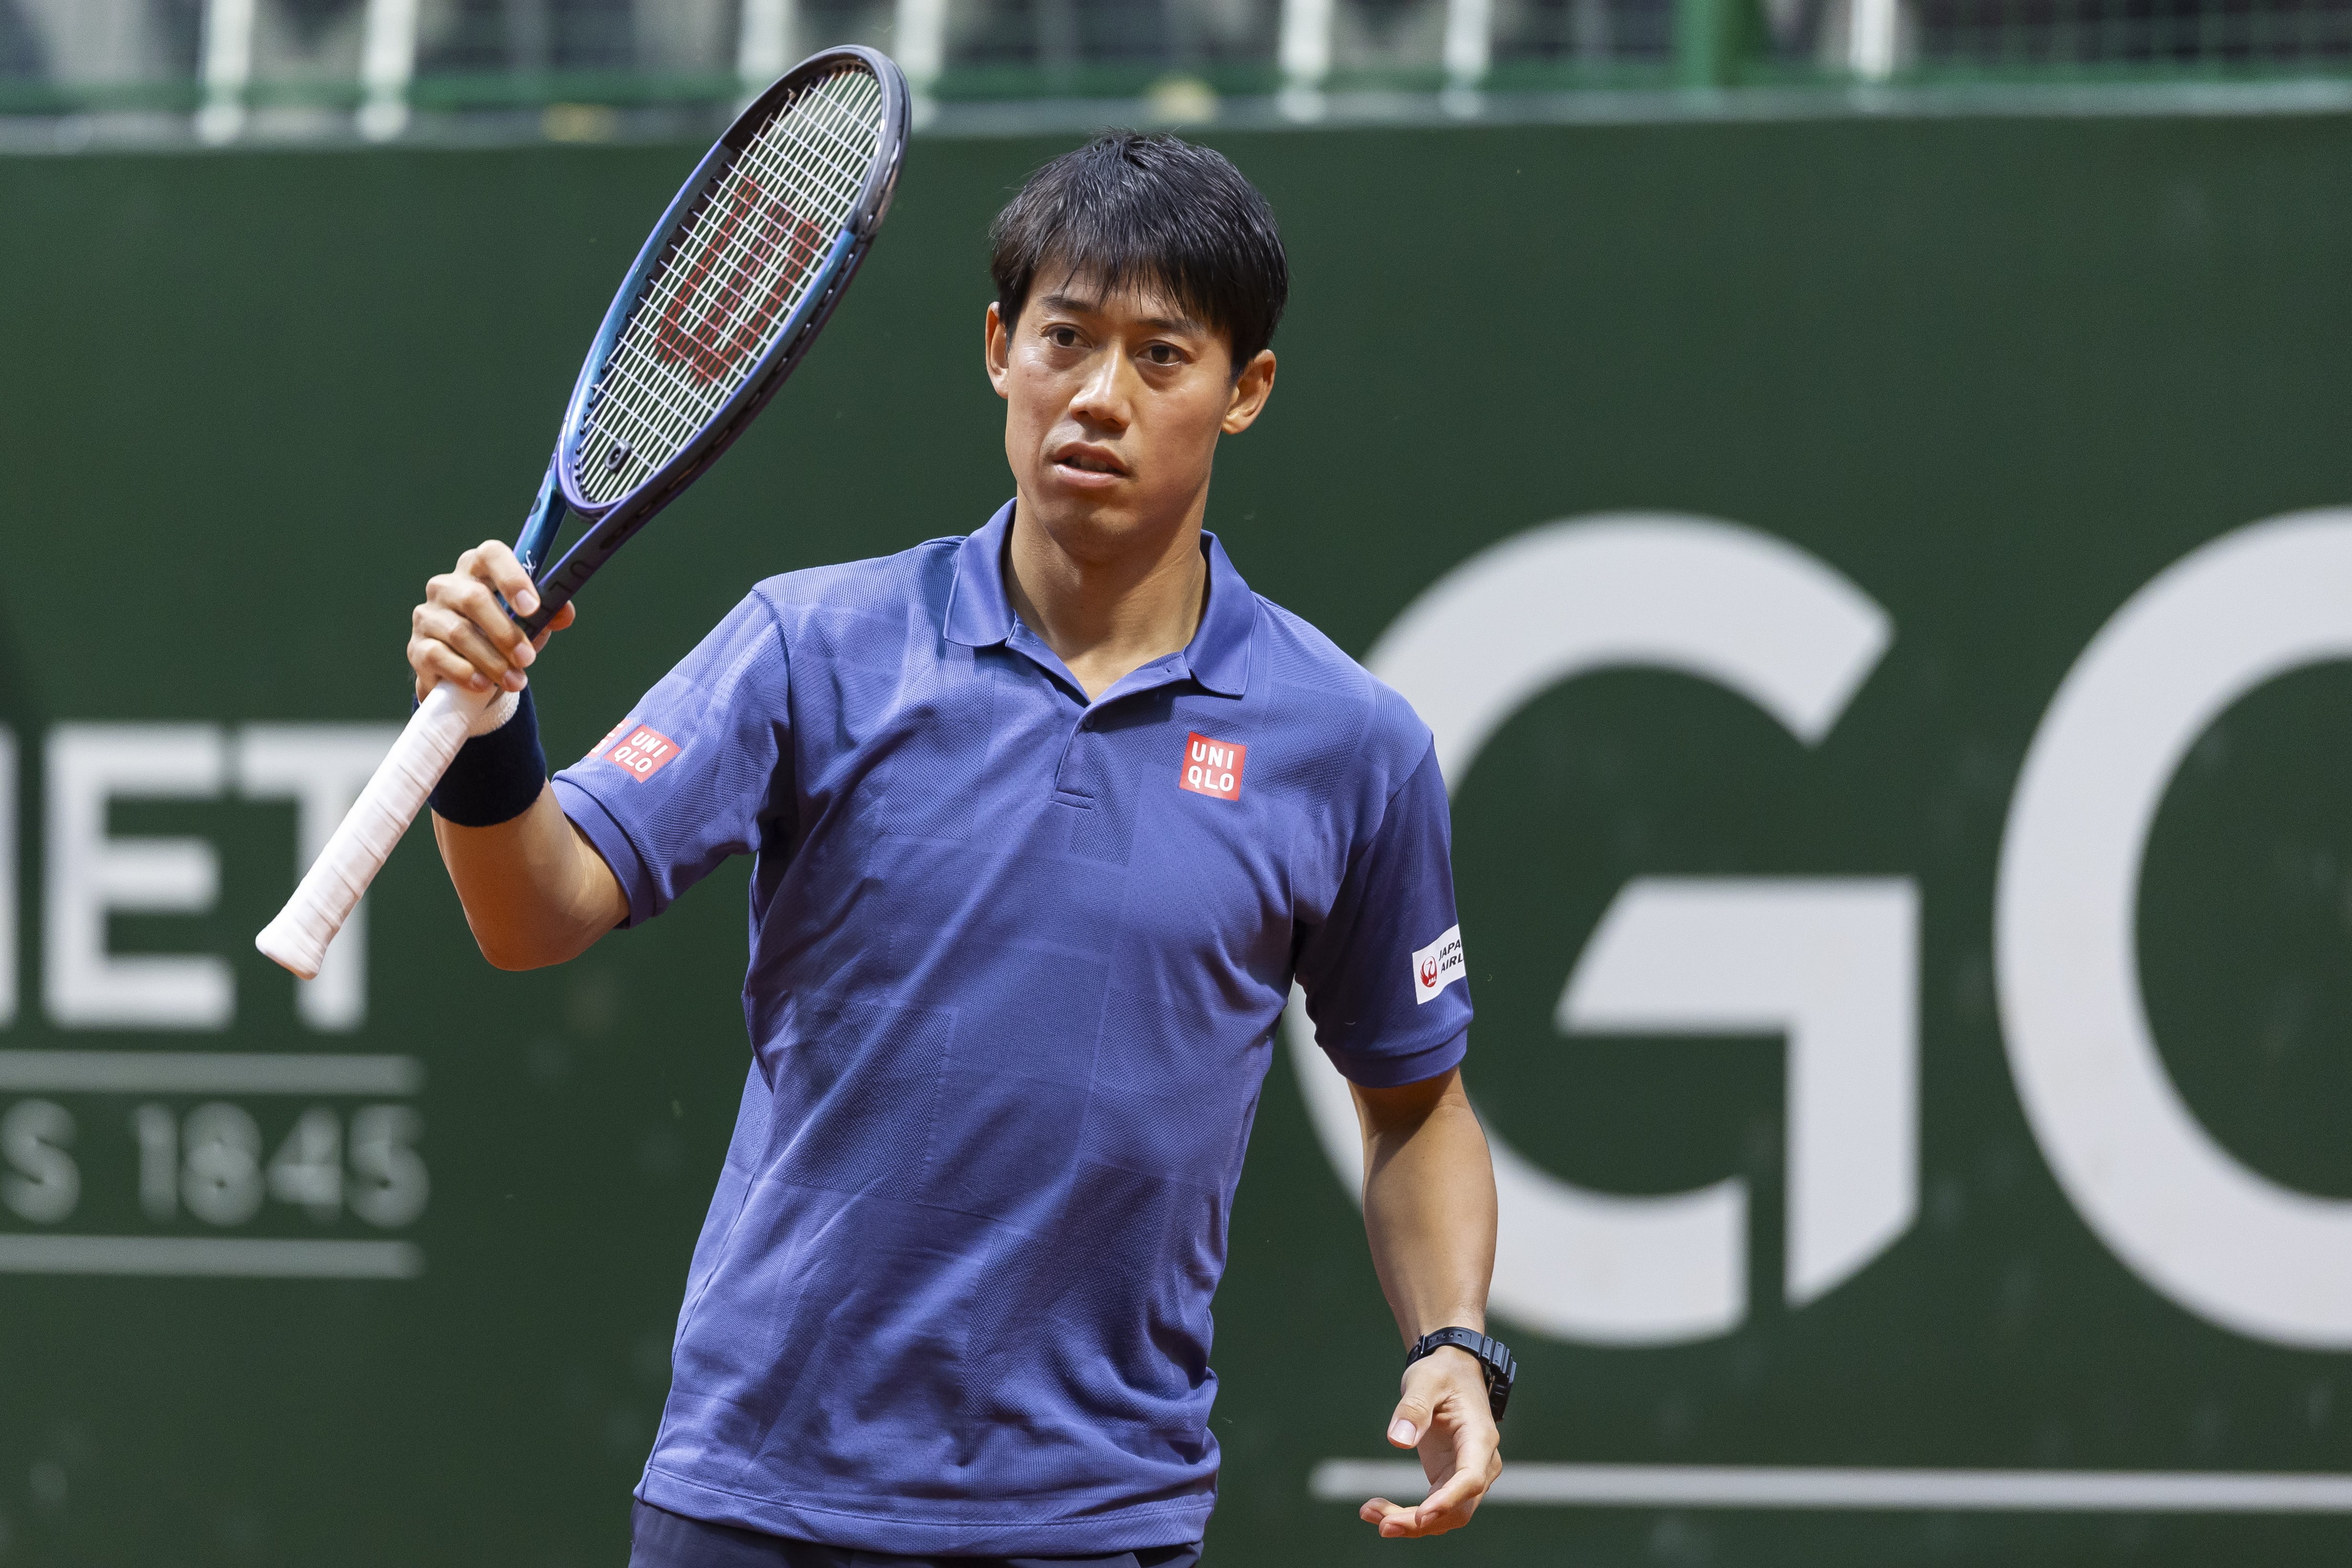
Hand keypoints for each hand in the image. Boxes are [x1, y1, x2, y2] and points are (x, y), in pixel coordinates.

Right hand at [408, 539, 576, 701]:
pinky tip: (483, 685)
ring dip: (492, 661)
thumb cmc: (501, 637)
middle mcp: (447, 586)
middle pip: (474, 598)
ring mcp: (428, 615)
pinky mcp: (417, 646)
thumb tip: (563, 613)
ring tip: (515, 680)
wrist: (468, 674)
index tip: (533, 608)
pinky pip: (438, 656)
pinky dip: (465, 673)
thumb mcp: (528, 624)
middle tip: (527, 659)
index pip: (491, 554)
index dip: (513, 578)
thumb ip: (547, 615)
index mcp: (478, 569)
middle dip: (506, 633)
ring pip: (459, 633)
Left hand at [1358, 1345, 1501, 1537]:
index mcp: (1480, 1437)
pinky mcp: (1450, 1481)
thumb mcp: (1426, 1380)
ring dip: (1411, 1524)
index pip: (1470, 1478)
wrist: (1452, 1372)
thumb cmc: (1442, 1373)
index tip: (1420, 1515)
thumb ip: (1413, 1407)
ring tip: (1370, 1514)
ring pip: (1446, 1516)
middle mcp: (1481, 1463)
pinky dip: (1408, 1516)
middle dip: (1420, 1522)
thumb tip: (1397, 1440)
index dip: (1448, 1500)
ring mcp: (1468, 1476)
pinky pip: (1434, 1509)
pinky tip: (1377, 1509)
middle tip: (1381, 1524)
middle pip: (1458, 1508)